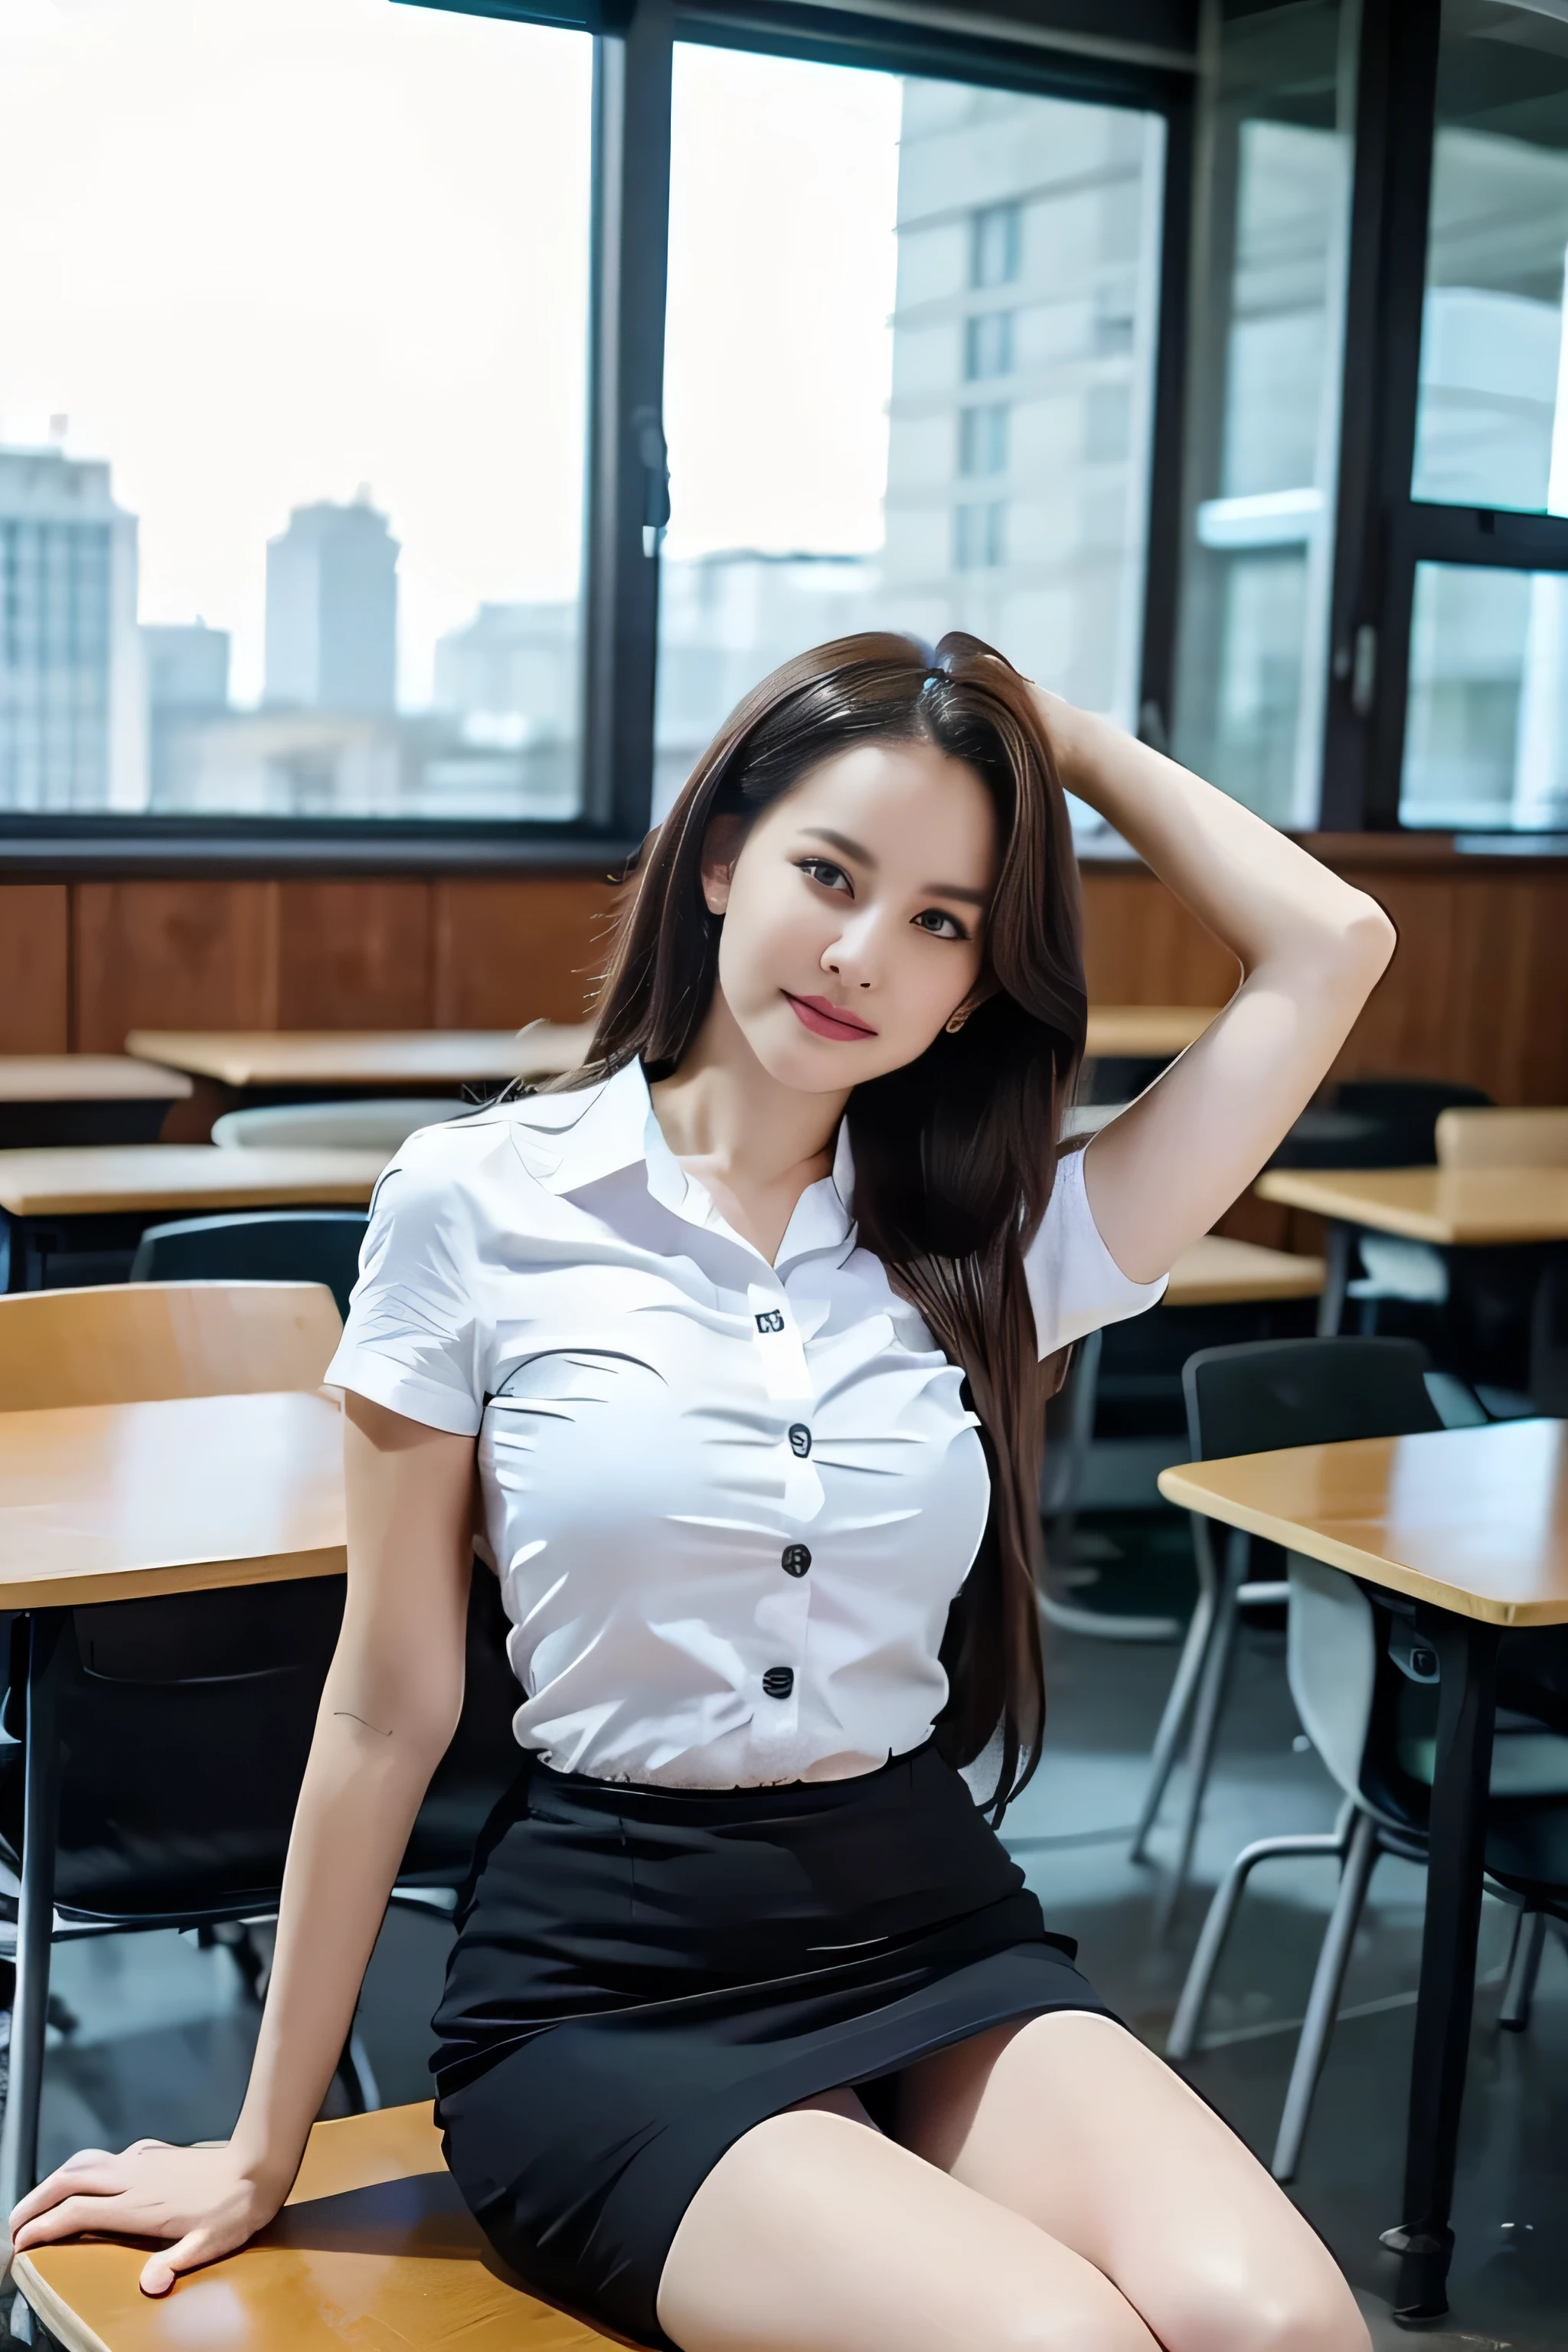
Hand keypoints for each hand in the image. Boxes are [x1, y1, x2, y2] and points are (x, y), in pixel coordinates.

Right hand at [9, 2137, 287, 2294]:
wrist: (257, 2166)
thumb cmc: (232, 2211)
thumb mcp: (206, 2245)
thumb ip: (174, 2264)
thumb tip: (148, 2286)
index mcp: (137, 2204)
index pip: (76, 2213)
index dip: (43, 2227)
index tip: (21, 2244)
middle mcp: (132, 2177)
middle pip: (68, 2181)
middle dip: (35, 2201)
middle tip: (15, 2225)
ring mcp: (141, 2160)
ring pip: (83, 2162)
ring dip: (53, 2180)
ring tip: (36, 2202)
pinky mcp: (152, 2152)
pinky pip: (105, 2156)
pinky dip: (81, 2168)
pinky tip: (85, 2180)